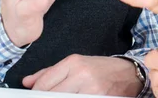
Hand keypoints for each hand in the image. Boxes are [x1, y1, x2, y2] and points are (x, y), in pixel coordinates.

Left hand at [23, 55, 142, 95]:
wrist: (129, 74)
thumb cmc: (102, 68)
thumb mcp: (77, 63)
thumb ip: (50, 72)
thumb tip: (28, 82)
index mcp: (74, 63)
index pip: (44, 83)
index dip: (36, 94)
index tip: (34, 96)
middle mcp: (82, 75)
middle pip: (51, 95)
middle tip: (47, 97)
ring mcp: (92, 90)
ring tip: (62, 96)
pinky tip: (75, 97)